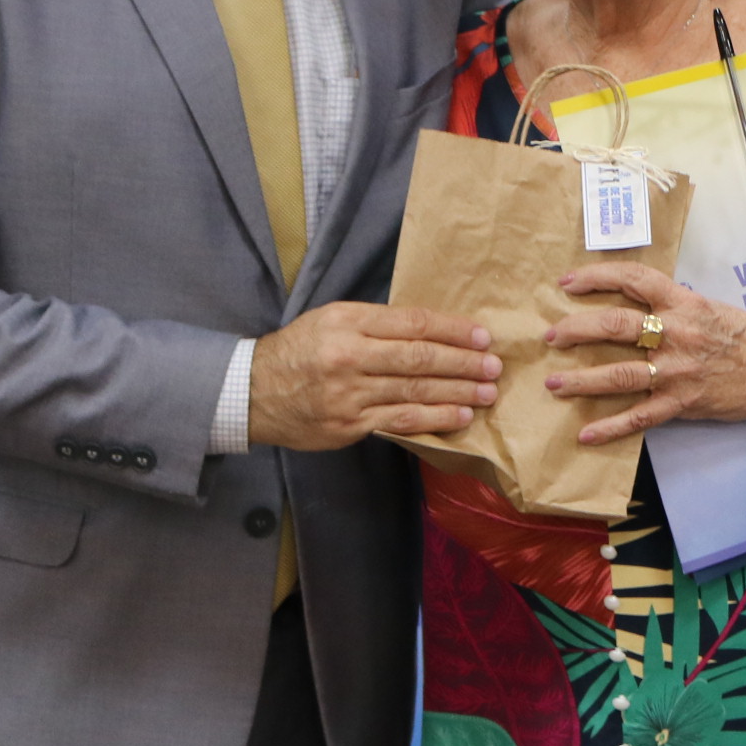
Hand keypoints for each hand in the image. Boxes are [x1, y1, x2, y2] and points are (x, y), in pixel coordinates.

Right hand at [247, 303, 497, 450]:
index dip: (452, 330)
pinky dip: (434, 418)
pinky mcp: (349, 425)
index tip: (480, 336)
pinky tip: (460, 417)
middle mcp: (349, 357)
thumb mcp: (332, 320)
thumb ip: (378, 324)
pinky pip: (400, 420)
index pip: (411, 324)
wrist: (251, 391)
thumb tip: (433, 330)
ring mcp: (349, 394)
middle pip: (418, 358)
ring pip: (414, 391)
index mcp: (348, 322)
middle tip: (493, 366)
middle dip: (462, 362)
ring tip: (487, 392)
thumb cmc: (300, 350)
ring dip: (457, 392)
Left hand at [544, 262, 745, 442]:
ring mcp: (678, 371)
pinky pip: (639, 417)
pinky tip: (586, 434)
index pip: (634, 279)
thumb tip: (630, 303)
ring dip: (581, 380)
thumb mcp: (708, 307)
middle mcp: (677, 333)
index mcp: (684, 303)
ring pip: (619, 374)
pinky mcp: (683, 402)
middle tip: (552, 336)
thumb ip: (671, 305)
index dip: (597, 277)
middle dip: (576, 330)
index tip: (568, 283)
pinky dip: (610, 428)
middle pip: (616, 326)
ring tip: (555, 384)